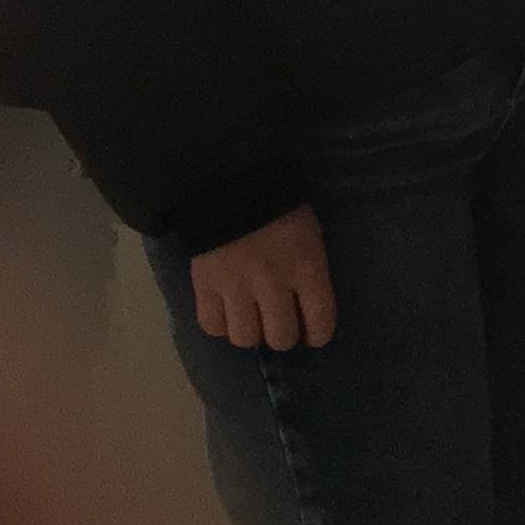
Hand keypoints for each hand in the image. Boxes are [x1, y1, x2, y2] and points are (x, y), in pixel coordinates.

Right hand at [189, 206, 334, 350]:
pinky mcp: (204, 287)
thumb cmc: (281, 207)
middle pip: (280, 337)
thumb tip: (308, 304)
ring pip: (244, 338)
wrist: (231, 185)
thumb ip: (309, 270)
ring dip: (251, 333)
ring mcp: (236, 289)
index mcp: (307, 269)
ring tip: (252, 321)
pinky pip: (212, 325)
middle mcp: (273, 286)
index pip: (320, 321)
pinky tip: (226, 314)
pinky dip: (220, 326)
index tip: (313, 334)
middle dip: (283, 335)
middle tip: (280, 325)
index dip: (318, 334)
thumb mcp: (310, 235)